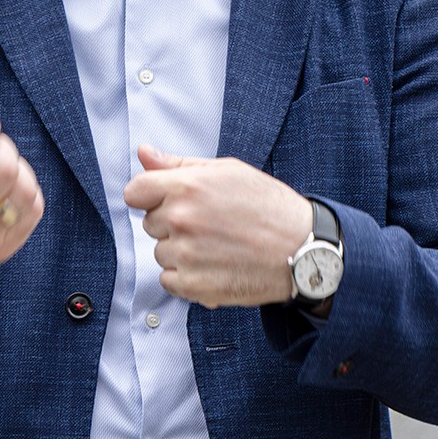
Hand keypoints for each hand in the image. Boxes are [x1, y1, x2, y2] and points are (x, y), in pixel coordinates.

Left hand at [125, 146, 312, 307]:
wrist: (302, 248)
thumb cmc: (269, 207)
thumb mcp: (228, 172)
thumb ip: (180, 165)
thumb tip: (144, 153)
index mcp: (187, 187)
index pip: (135, 192)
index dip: (150, 196)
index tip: (167, 201)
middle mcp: (182, 220)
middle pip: (150, 223)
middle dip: (173, 222)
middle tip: (210, 223)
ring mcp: (186, 255)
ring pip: (161, 252)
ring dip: (181, 251)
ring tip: (218, 245)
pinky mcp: (193, 285)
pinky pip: (169, 279)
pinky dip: (187, 276)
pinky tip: (215, 265)